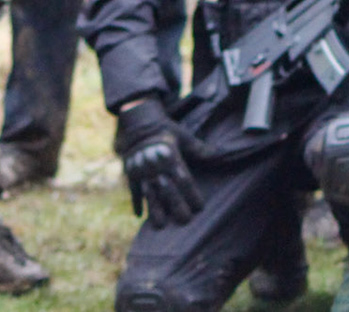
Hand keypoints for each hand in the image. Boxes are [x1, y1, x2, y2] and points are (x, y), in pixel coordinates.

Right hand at [114, 100, 202, 228]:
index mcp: (171, 157)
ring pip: (150, 194)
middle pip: (168, 190)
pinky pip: (133, 190)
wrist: (138, 122)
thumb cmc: (165, 129)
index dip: (192, 194)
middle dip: (177, 207)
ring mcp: (142, 171)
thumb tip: (218, 153)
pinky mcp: (130, 172)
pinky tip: (139, 216)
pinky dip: (136, 203)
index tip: (200, 207)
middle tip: (185, 221)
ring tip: (160, 226)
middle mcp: (156, 167)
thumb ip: (199, 148)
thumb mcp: (183, 135)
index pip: (184, 180)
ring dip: (155, 210)